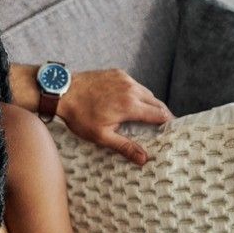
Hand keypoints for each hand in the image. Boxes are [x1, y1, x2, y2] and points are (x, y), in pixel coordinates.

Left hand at [57, 69, 172, 165]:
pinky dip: (137, 93)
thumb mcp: (101, 136)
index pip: (159, 114)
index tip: (171, 130)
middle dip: (162, 113)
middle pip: (157, 102)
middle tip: (163, 124)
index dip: (168, 123)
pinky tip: (131, 101)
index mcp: (131, 106)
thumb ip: (125, 146)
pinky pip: (134, 84)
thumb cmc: (79, 115)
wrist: (62, 91)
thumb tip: (144, 159)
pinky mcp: (117, 73)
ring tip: (148, 114)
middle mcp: (132, 89)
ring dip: (150, 103)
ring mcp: (125, 79)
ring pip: (146, 92)